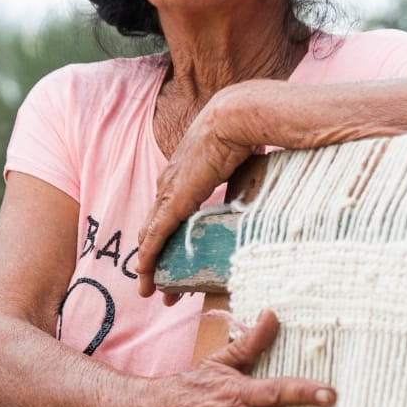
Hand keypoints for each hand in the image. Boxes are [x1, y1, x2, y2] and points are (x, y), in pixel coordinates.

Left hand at [138, 93, 260, 296]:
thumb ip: (241, 181)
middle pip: (156, 229)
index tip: (174, 259)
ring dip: (150, 264)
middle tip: (159, 285)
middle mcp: (171, 183)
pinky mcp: (174, 200)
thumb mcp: (239, 163)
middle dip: (156, 259)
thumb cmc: (244, 132)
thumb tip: (263, 191)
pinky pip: (155, 235)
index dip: (168, 239)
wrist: (236, 116)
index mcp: (185, 174)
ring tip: (151, 289)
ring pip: (151, 236)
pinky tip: (144, 273)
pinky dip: (148, 256)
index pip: (170, 213)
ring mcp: (170, 192)